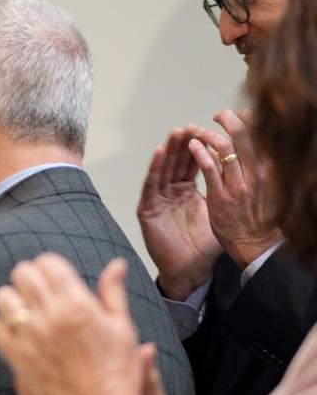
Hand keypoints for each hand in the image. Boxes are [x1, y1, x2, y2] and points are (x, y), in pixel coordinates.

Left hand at [0, 254, 144, 394]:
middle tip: (36, 290)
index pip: (48, 263)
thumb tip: (116, 264)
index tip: (52, 276)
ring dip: (12, 299)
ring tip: (24, 309)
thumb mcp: (122, 327)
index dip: (48, 266)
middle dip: (29, 277)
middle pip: (22, 274)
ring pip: (3, 298)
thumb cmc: (117, 371)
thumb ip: (113, 292)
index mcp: (79, 305)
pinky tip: (16, 332)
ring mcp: (31, 337)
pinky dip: (2, 326)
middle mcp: (52, 317)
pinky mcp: (17, 358)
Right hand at [137, 126, 221, 300]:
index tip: (204, 128)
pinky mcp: (147, 211)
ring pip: (163, 170)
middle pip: (175, 163)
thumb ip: (225, 188)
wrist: (191, 268)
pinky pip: (150, 186)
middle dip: (182, 144)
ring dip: (168, 151)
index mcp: (186, 191)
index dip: (196, 146)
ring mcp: (157, 201)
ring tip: (175, 133)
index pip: (190, 163)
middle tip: (189, 126)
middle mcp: (170, 193)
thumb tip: (246, 167)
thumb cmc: (205, 245)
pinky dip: (154, 169)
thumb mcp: (219, 209)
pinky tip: (159, 153)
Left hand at [187, 109, 281, 268]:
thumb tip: (251, 146)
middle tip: (218, 115)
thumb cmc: (256, 215)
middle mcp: (255, 173)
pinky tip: (192, 146)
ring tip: (199, 131)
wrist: (254, 244)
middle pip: (242, 135)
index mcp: (266, 169)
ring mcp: (238, 184)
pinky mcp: (221, 195)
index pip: (257, 136)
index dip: (246, 121)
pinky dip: (199, 153)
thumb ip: (257, 166)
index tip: (237, 114)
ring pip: (224, 148)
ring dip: (209, 135)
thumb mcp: (263, 186)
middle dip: (228, 119)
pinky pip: (209, 168)